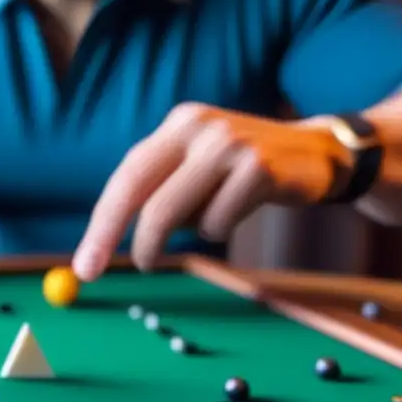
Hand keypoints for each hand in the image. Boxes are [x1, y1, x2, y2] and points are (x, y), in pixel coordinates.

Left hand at [72, 103, 342, 280]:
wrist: (317, 153)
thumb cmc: (239, 174)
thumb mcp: (193, 170)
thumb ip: (154, 194)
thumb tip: (100, 246)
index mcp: (175, 127)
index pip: (124, 179)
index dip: (100, 224)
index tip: (84, 265)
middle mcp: (197, 127)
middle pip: (140, 194)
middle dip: (114, 239)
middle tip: (100, 275)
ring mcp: (229, 145)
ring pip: (174, 214)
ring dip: (178, 238)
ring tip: (208, 222)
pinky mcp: (259, 168)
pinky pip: (218, 223)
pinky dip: (221, 229)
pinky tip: (245, 207)